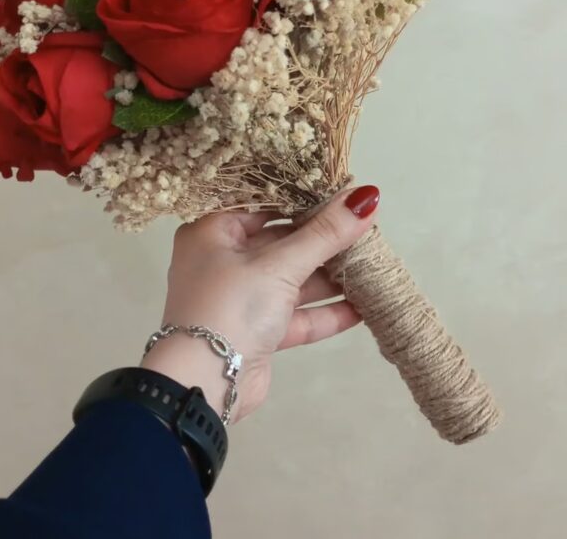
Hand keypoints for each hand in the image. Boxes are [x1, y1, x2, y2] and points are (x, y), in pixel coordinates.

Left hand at [141, 185, 379, 422]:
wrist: (204, 383)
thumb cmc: (232, 305)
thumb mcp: (280, 264)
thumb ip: (326, 234)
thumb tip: (367, 195)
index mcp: (212, 232)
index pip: (263, 205)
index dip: (303, 200)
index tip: (343, 196)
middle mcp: (222, 261)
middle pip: (280, 243)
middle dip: (323, 242)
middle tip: (366, 229)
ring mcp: (239, 298)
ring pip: (290, 280)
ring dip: (329, 278)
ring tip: (373, 265)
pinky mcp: (256, 332)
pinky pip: (294, 314)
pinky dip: (324, 311)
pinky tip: (362, 306)